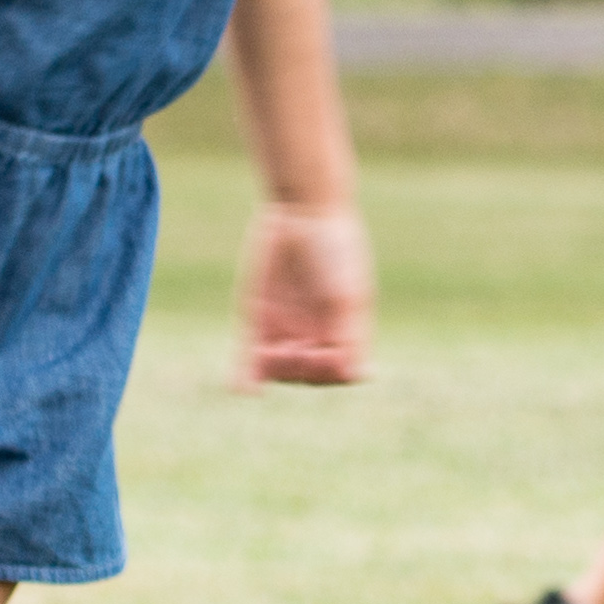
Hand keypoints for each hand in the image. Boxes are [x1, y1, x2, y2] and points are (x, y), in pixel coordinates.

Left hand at [240, 200, 373, 386]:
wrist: (303, 212)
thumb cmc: (336, 249)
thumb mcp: (348, 294)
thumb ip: (351, 335)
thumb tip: (356, 377)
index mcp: (342, 332)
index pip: (337, 373)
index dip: (332, 374)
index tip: (328, 354)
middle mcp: (313, 334)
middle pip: (306, 375)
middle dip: (304, 370)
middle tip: (299, 349)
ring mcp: (283, 328)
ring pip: (277, 369)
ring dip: (278, 370)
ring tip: (276, 352)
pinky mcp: (256, 317)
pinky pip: (248, 353)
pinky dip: (246, 374)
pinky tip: (247, 391)